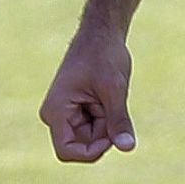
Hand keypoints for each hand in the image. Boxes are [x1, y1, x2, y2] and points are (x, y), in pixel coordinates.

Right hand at [40, 29, 136, 162]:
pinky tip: (110, 93)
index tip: (114, 134)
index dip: (92, 151)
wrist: (102, 31)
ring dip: (108, 120)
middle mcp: (56, 115)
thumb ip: (119, 120)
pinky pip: (95, 124)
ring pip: (92, 134)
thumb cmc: (104, 54)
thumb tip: (128, 148)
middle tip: (115, 102)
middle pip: (83, 143)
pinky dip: (108, 114)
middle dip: (104, 131)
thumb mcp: (115, 89)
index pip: (67, 151)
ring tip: (111, 93)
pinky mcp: (76, 109)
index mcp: (56, 112)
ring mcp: (65, 112)